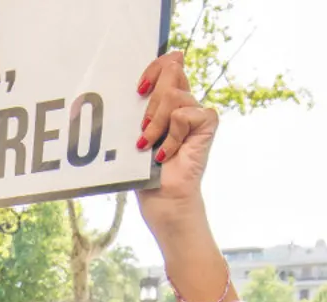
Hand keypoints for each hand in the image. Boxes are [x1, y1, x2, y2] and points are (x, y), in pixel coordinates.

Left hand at [134, 52, 219, 234]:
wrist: (162, 198)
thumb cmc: (144, 170)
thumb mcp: (134, 133)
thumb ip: (138, 108)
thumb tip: (136, 84)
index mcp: (167, 101)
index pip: (169, 64)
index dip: (156, 66)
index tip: (139, 88)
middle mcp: (184, 103)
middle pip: (173, 71)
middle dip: (151, 98)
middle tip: (142, 126)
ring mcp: (197, 114)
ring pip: (174, 96)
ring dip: (155, 123)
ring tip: (147, 145)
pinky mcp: (207, 126)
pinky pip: (184, 115)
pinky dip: (170, 136)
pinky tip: (165, 154)